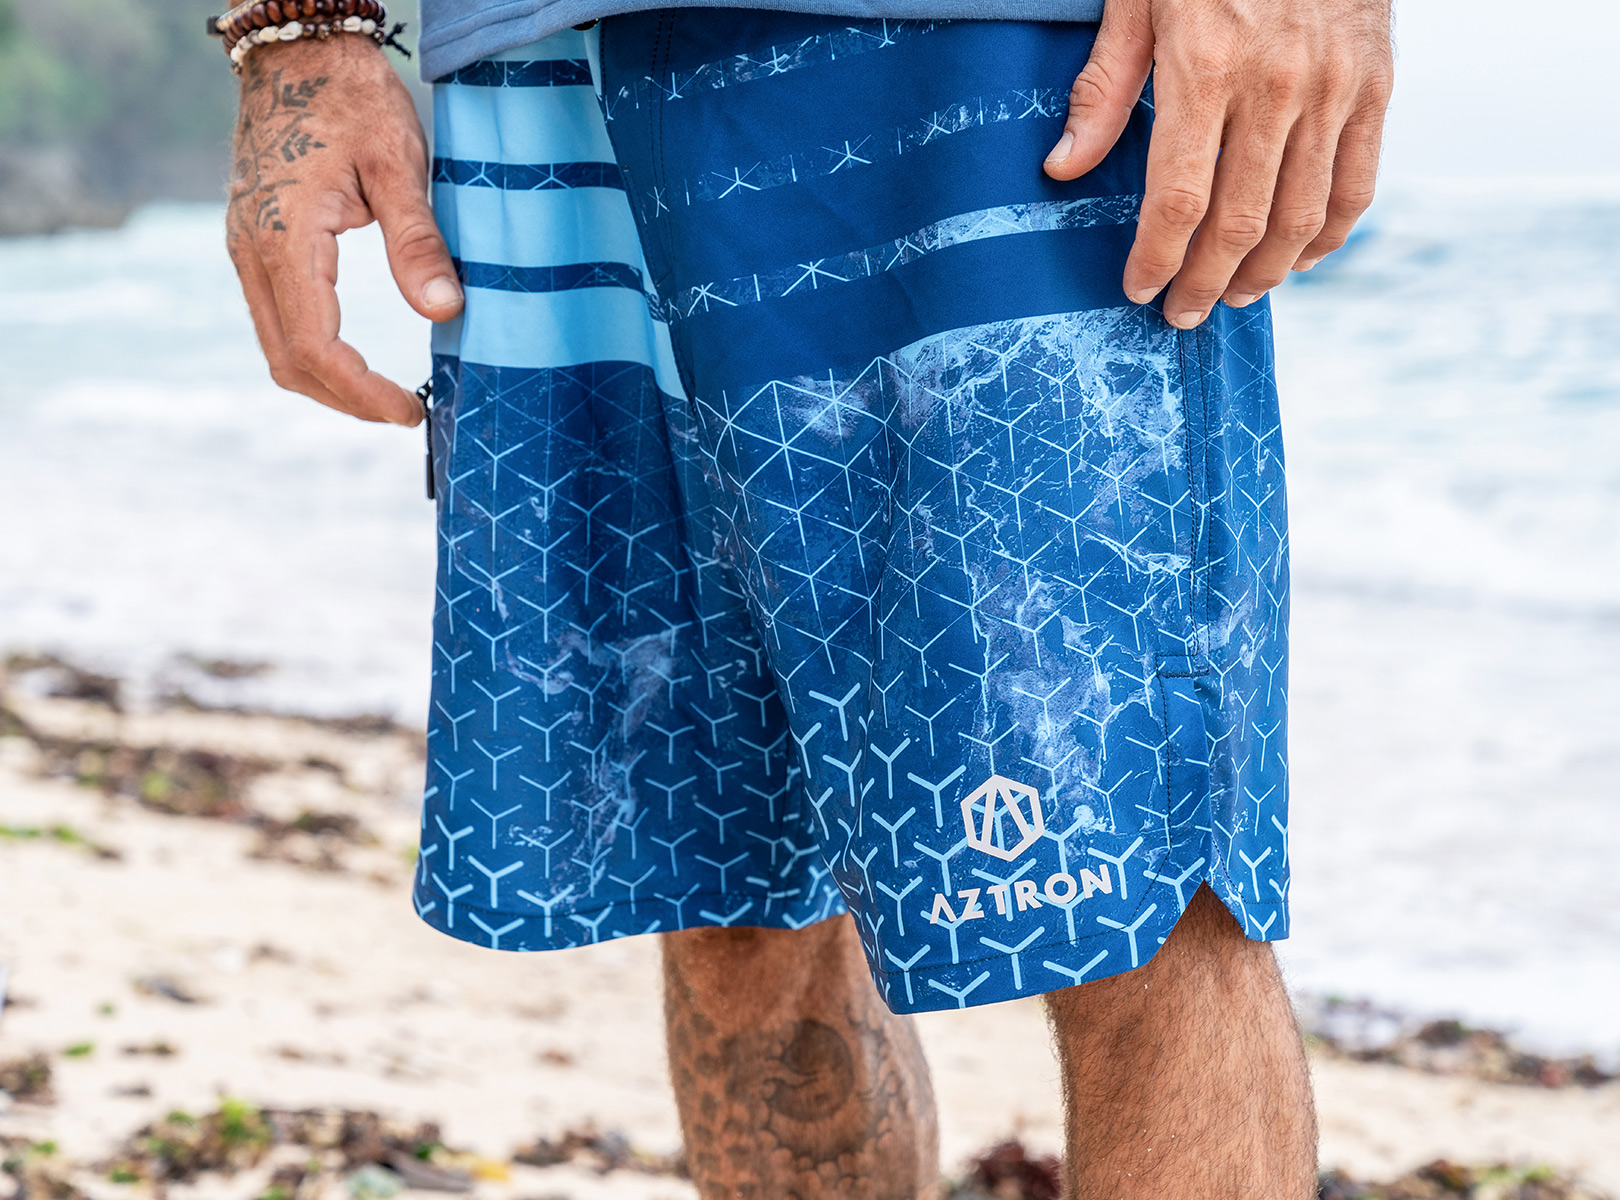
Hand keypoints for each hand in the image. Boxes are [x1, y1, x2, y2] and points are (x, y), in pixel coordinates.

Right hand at [226, 34, 461, 424]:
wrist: (297, 49)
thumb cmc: (352, 97)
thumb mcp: (398, 163)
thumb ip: (418, 242)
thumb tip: (445, 312)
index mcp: (285, 238)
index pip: (316, 347)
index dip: (362, 392)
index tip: (412, 409)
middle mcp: (252, 251)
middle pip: (288, 360)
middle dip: (346, 399)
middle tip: (405, 410)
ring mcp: (245, 247)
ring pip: (277, 345)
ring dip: (328, 381)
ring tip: (385, 394)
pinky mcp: (252, 242)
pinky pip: (277, 317)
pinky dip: (313, 350)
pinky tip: (355, 358)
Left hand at [1044, 0, 1392, 327]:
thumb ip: (1103, 88)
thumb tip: (1064, 168)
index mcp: (1206, 66)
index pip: (1179, 198)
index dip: (1156, 257)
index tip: (1137, 288)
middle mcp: (1276, 86)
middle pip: (1239, 222)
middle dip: (1204, 282)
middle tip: (1181, 314)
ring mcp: (1334, 87)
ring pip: (1301, 217)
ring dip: (1265, 274)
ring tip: (1232, 298)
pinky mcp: (1376, 84)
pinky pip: (1357, 183)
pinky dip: (1329, 235)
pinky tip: (1297, 261)